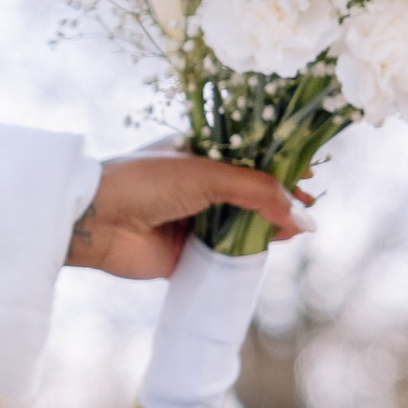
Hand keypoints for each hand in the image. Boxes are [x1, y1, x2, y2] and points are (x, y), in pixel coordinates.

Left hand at [65, 152, 310, 282]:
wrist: (97, 221)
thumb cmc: (145, 182)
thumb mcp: (208, 175)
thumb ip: (257, 192)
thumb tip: (302, 215)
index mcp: (195, 153)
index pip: (247, 156)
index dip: (278, 164)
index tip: (308, 172)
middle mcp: (195, 186)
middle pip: (249, 192)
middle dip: (280, 198)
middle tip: (311, 205)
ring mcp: (191, 220)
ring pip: (242, 223)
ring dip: (270, 225)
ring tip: (299, 228)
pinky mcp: (185, 253)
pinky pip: (227, 254)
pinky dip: (251, 251)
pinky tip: (274, 246)